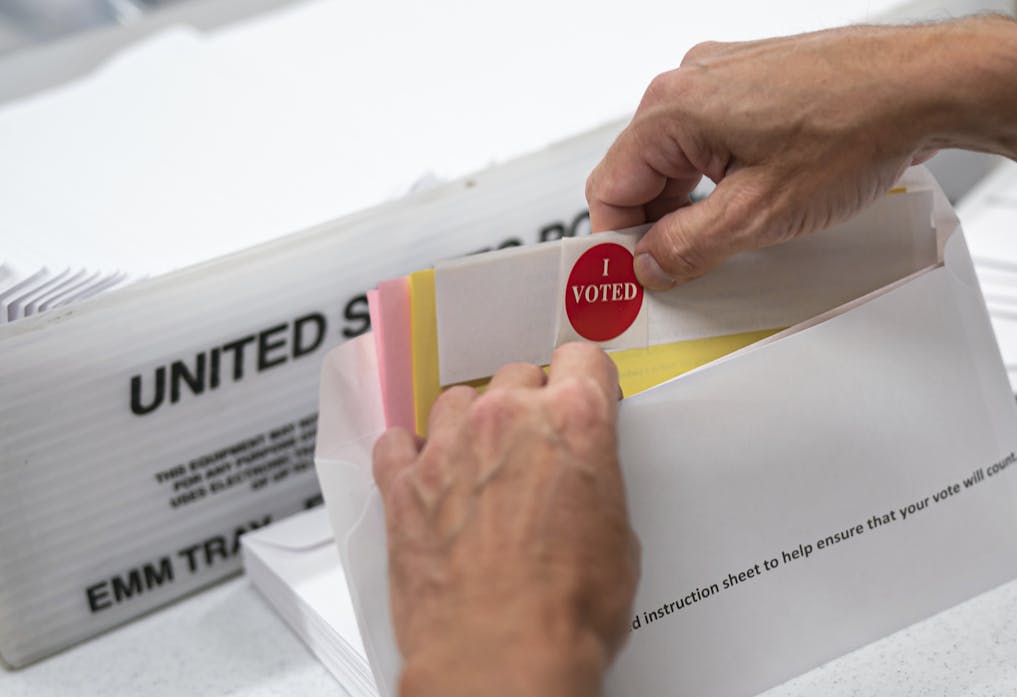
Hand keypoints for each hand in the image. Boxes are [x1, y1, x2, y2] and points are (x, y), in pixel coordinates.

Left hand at [373, 343, 639, 696]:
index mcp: (574, 422)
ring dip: (471, 424)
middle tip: (536, 446)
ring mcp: (449, 447)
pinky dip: (411, 454)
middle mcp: (507, 420)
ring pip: (457, 400)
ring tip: (481, 463)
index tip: (584, 391)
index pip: (583, 359)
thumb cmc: (563, 610)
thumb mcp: (619, 540)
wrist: (501, 656)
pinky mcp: (402, 485)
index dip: (587, 380)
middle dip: (529, 406)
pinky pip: (396, 442)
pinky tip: (427, 475)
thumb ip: (596, 488)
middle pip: (517, 376)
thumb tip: (585, 494)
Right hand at [586, 18, 1004, 289]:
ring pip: (683, 158)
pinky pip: (718, 139)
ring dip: (697, 204)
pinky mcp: (757, 82)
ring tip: (738, 236)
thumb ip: (688, 246)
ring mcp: (725, 77)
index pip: (609, 187)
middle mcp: (691, 81)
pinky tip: (760, 202)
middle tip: (686, 270)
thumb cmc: (856, 127)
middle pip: (644, 172)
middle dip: (661, 225)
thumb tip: (651, 263)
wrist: (923, 88)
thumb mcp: (759, 214)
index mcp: (673, 107)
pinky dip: (727, 177)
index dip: (618, 244)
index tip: (633, 279)